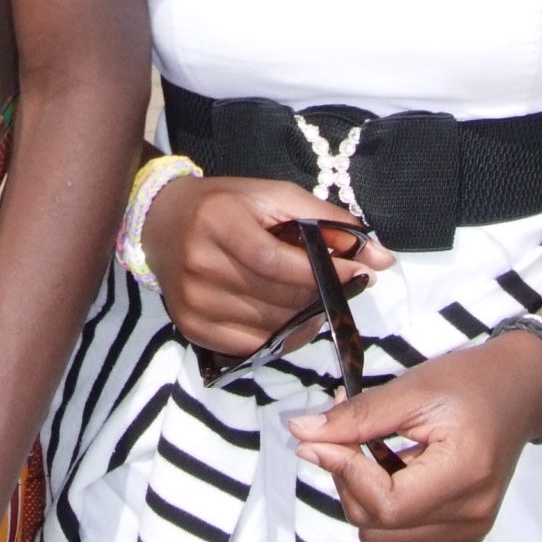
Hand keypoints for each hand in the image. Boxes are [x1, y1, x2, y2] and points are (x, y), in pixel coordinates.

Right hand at [143, 177, 391, 357]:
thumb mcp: (272, 196)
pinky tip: (290, 318)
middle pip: (276, 297)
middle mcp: (200, 264)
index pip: (276, 261)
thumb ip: (325, 220)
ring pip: (268, 326)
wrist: (161, 221)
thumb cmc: (225, 204)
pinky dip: (280, 337)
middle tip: (342, 286)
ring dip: (303, 318)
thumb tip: (381, 257)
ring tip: (316, 301)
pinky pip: (251, 346)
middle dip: (319, 295)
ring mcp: (193, 301)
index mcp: (219, 222)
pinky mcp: (191, 327)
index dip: (321, 271)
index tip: (358, 272)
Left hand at [288, 334, 541, 541]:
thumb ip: (357, 417)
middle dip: (348, 481)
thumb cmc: (468, 383)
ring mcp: (470, 533)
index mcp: (464, 475)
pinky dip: (385, 518)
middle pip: (379, 526)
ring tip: (376, 456)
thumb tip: (301, 434)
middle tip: (348, 436)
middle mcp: (471, 516)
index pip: (386, 504)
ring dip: (364, 501)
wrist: (517, 394)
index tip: (317, 439)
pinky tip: (394, 478)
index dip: (342, 472)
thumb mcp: (411, 389)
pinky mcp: (464, 537)